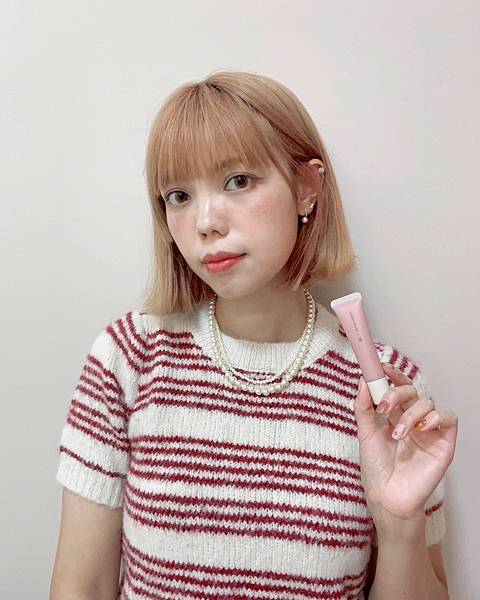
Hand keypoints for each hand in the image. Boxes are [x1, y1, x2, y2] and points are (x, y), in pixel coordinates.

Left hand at [354, 363, 457, 522]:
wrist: (386, 497)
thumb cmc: (376, 469)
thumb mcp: (365, 433)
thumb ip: (363, 407)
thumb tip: (362, 381)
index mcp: (395, 416)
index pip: (399, 388)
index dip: (393, 375)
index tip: (382, 367)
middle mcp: (413, 421)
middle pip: (412, 392)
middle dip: (397, 393)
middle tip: (383, 405)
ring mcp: (429, 432)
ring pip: (428, 404)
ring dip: (411, 414)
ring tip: (398, 434)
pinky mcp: (443, 444)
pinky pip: (449, 419)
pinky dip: (436, 418)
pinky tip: (420, 429)